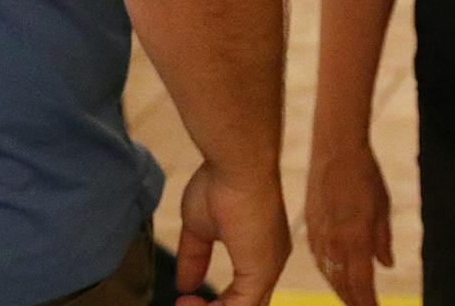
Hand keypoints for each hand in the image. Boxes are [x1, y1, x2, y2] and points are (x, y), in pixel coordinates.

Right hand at [175, 162, 288, 305]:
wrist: (236, 164)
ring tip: (183, 305)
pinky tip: (188, 303)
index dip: (216, 304)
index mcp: (261, 250)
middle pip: (247, 305)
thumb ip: (195, 257)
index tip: (185, 298)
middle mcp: (271, 261)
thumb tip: (184, 284)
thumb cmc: (220, 183)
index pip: (244, 293)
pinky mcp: (262, 271)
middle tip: (184, 304)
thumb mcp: (199, 228)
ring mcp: (269, 267)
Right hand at [303, 141, 393, 305]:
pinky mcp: (309, 227)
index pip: (361, 284)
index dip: (368, 302)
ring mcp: (318, 236)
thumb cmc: (364, 176)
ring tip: (351, 298)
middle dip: (353, 301)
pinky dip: (328, 271)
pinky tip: (334, 274)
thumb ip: (383, 240)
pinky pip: (318, 259)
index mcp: (355, 239)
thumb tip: (386, 265)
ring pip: (328, 274)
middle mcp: (334, 243)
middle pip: (341, 285)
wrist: (336, 150)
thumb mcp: (382, 208)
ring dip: (339, 289)